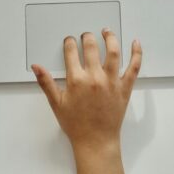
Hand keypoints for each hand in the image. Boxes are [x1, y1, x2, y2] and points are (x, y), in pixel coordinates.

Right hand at [32, 29, 141, 151]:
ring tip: (107, 31)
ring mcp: (112, 82)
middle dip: (87, 37)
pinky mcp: (125, 88)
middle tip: (86, 35)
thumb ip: (46, 82)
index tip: (70, 41)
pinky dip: (136, 54)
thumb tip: (36, 66)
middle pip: (91, 47)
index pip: (72, 52)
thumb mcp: (56, 103)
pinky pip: (134, 67)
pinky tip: (135, 43)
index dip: (70, 43)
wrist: (95, 142)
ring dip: (110, 38)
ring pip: (113, 52)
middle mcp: (95, 78)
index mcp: (77, 80)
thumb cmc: (76, 125)